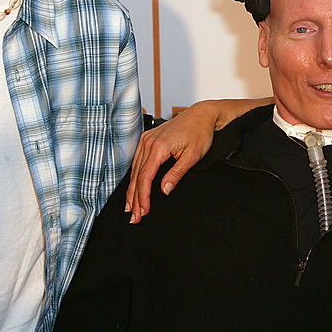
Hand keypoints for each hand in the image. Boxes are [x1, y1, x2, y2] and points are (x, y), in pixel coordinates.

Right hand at [125, 101, 218, 222]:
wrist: (201, 115)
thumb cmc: (200, 132)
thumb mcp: (192, 156)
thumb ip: (177, 173)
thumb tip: (164, 190)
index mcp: (159, 146)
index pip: (145, 177)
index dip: (143, 197)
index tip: (144, 211)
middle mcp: (149, 142)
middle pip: (137, 175)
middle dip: (134, 198)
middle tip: (134, 217)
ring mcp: (147, 139)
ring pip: (135, 169)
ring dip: (132, 189)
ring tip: (130, 207)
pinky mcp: (148, 139)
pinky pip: (137, 161)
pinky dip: (134, 176)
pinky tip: (133, 187)